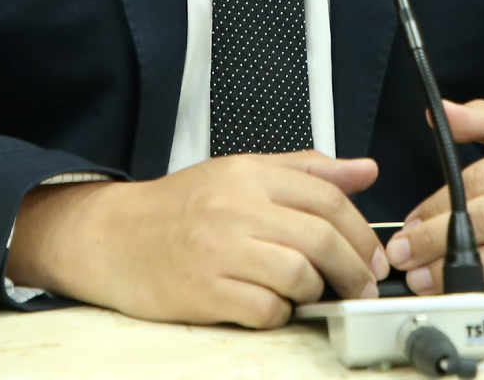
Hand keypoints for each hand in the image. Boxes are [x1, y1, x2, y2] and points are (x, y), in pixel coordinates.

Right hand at [6, 151, 388, 327]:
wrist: (113, 237)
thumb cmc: (178, 209)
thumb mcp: (240, 173)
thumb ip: (305, 171)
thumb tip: (363, 171)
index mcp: (248, 175)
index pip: (328, 197)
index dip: (361, 231)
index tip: (371, 255)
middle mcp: (235, 208)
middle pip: (322, 238)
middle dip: (354, 269)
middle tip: (362, 285)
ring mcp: (219, 250)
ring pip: (299, 275)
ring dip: (316, 292)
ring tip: (311, 293)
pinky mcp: (204, 291)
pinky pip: (266, 309)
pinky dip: (280, 313)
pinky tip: (272, 305)